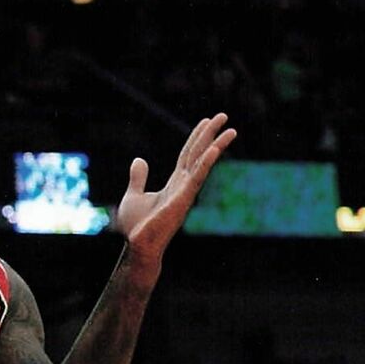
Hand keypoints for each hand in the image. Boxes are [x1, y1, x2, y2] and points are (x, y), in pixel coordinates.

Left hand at [114, 114, 234, 265]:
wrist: (137, 247)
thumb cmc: (137, 227)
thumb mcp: (133, 196)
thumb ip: (138, 178)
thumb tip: (139, 160)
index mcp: (174, 184)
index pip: (188, 155)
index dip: (197, 137)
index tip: (206, 121)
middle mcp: (184, 186)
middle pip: (199, 154)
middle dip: (211, 135)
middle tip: (224, 116)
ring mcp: (185, 193)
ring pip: (203, 164)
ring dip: (217, 145)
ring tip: (231, 130)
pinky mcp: (182, 201)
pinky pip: (196, 178)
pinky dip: (205, 163)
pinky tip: (214, 150)